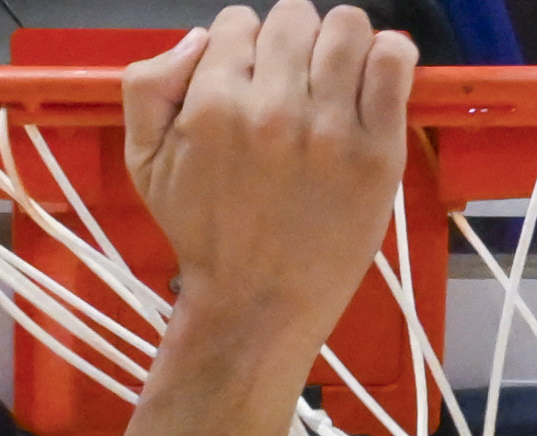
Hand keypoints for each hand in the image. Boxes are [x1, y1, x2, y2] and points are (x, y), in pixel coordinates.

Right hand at [126, 6, 416, 358]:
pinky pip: (393, 61)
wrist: (257, 305)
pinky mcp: (377, 151)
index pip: (237, 23)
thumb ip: (147, 85)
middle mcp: (273, 110)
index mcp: (213, 105)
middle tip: (293, 87)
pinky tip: (370, 80)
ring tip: (332, 82)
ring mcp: (331, 130)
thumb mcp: (143, 162)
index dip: (244, 49)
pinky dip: (387, 56)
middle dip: (289, 44)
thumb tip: (199, 37)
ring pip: (345, 26)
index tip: (251, 86)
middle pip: (292, 16)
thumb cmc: (204, 235)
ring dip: (338, 44)